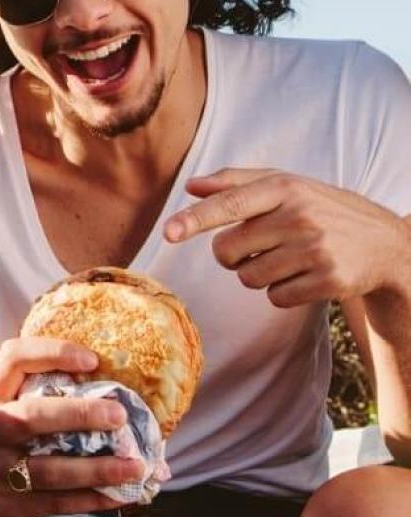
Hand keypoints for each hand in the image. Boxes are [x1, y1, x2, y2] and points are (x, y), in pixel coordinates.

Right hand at [0, 338, 144, 516]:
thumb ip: (30, 387)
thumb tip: (102, 373)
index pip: (13, 359)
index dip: (53, 353)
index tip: (92, 360)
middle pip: (30, 417)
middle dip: (79, 414)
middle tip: (119, 415)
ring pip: (50, 470)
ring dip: (98, 469)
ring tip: (136, 465)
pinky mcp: (6, 507)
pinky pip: (56, 504)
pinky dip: (93, 500)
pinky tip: (121, 494)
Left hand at [167, 168, 410, 306]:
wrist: (383, 243)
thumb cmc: (321, 210)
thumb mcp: (286, 186)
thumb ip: (236, 183)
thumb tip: (191, 186)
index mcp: (285, 188)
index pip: (231, 203)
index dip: (196, 218)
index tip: (169, 232)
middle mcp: (300, 216)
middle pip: (226, 251)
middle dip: (233, 255)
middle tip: (263, 245)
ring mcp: (316, 249)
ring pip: (248, 278)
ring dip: (259, 275)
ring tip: (290, 259)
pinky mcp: (328, 280)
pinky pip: (275, 298)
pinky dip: (283, 292)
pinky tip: (306, 275)